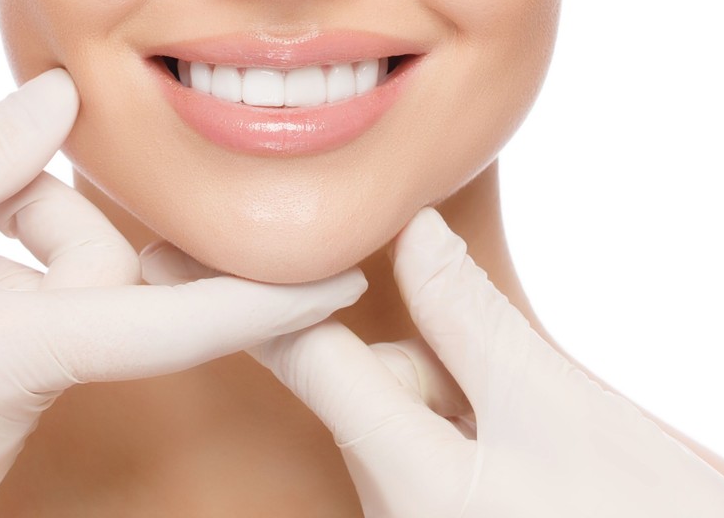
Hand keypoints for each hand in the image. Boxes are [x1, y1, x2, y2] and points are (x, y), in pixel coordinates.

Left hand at [142, 208, 723, 517]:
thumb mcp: (562, 412)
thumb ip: (473, 322)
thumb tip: (410, 233)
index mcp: (411, 474)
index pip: (304, 356)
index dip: (242, 285)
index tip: (161, 236)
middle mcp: (398, 507)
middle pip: (360, 385)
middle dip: (407, 343)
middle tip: (463, 332)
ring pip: (404, 415)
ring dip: (450, 381)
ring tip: (543, 418)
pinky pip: (437, 449)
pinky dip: (468, 412)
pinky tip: (533, 427)